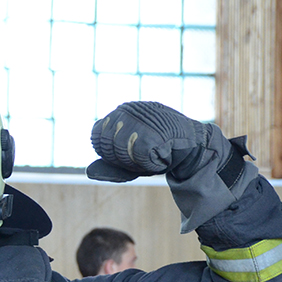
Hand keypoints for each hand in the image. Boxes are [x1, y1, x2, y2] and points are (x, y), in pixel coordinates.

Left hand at [86, 102, 208, 181]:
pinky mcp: (153, 124)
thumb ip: (110, 166)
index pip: (96, 135)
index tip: (128, 155)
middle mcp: (127, 109)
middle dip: (121, 158)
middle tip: (142, 155)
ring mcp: (140, 116)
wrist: (192, 149)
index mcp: (119, 113)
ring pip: (119, 147)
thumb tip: (89, 171)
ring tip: (152, 153)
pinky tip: (160, 155)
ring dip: (135, 160)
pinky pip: (139, 152)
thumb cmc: (159, 153)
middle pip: (106, 143)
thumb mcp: (130, 162)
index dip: (109, 152)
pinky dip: (149, 161)